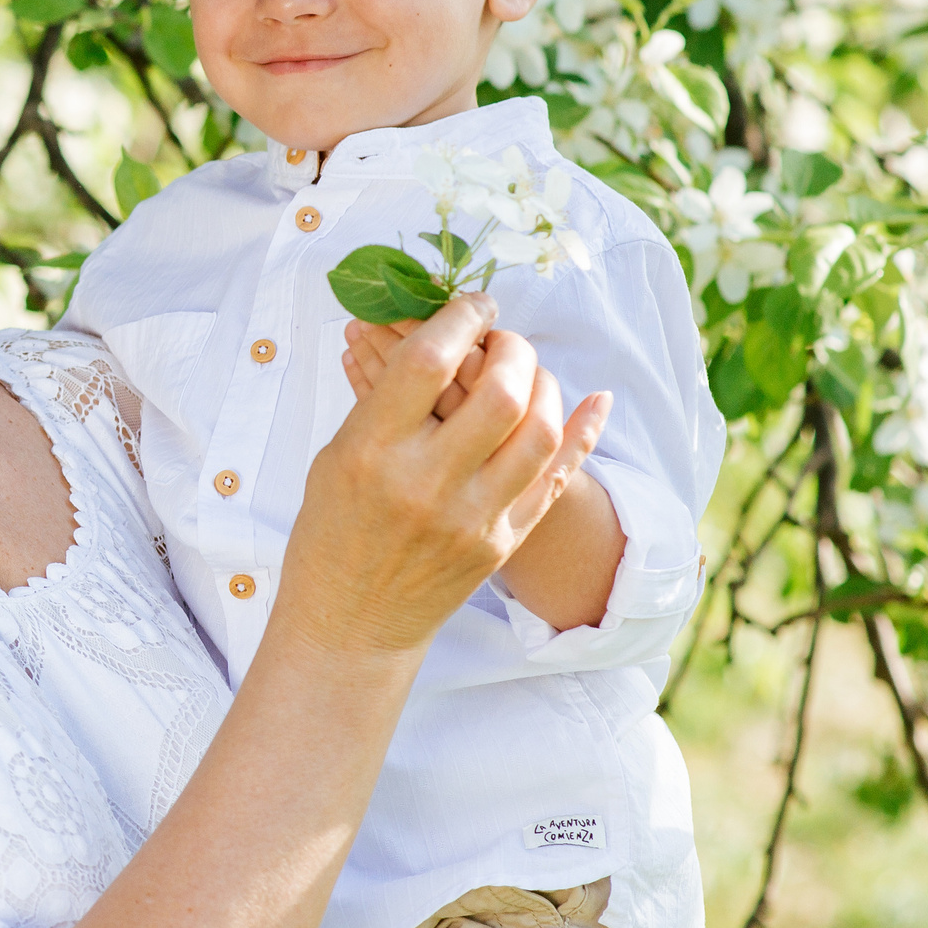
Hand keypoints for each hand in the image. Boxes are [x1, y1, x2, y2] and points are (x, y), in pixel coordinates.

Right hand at [282, 294, 612, 657]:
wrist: (351, 623)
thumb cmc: (330, 531)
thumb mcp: (336, 455)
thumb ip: (381, 399)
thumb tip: (414, 330)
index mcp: (371, 451)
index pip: (428, 362)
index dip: (459, 318)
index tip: (472, 304)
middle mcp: (426, 483)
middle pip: (501, 393)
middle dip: (513, 349)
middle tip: (503, 338)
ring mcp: (472, 518)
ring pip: (540, 433)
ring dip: (545, 386)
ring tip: (529, 372)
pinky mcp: (501, 542)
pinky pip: (559, 481)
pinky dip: (582, 435)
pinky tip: (597, 400)